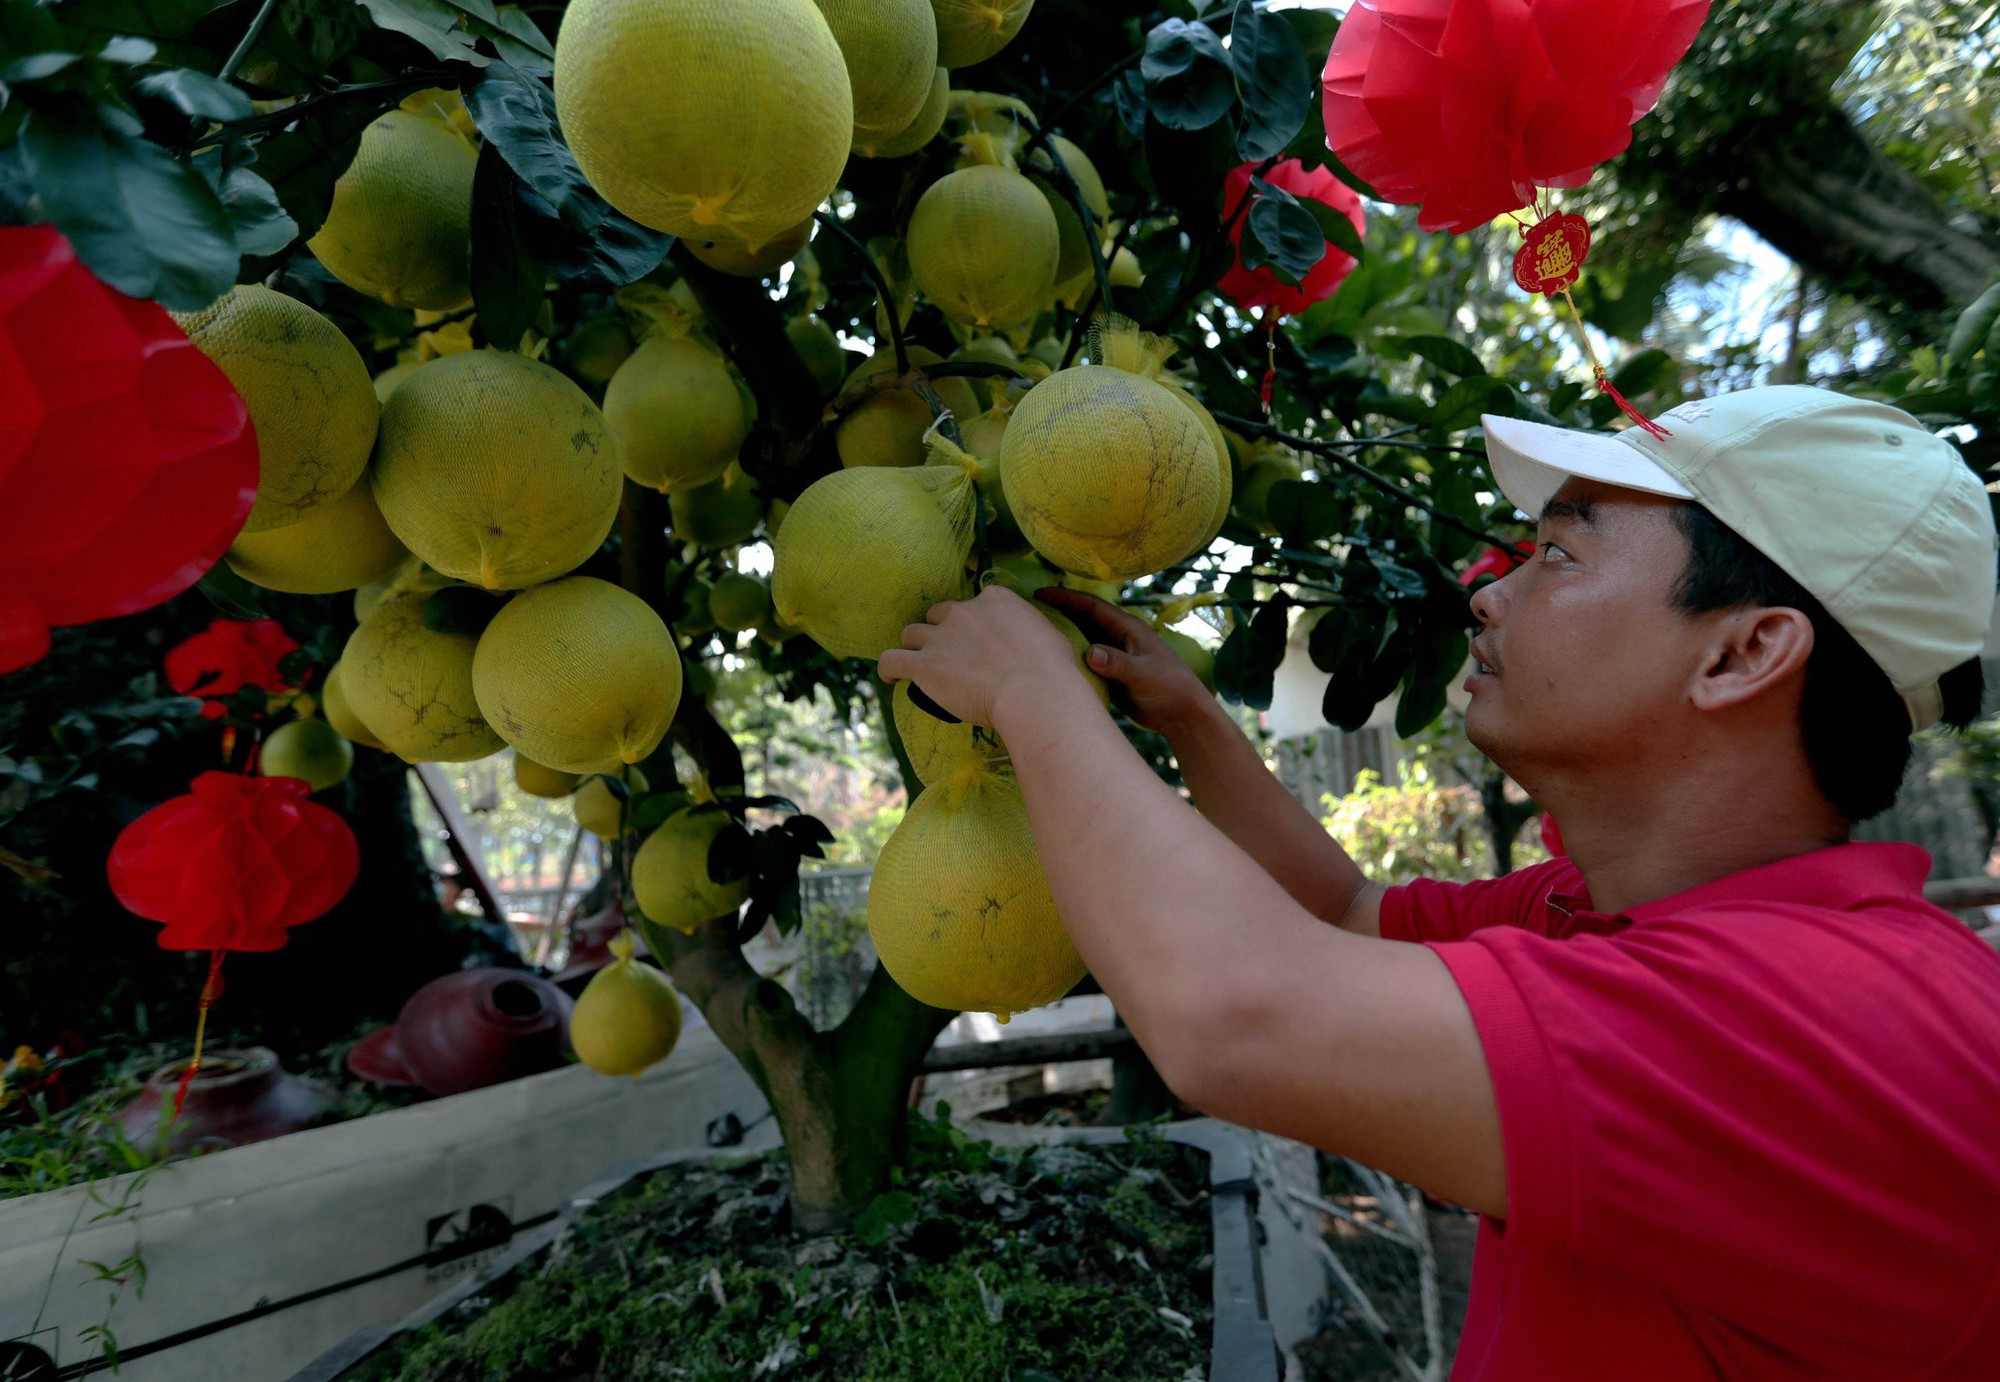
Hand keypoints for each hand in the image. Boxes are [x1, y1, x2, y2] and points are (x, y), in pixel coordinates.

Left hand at [879, 585, 1079, 728]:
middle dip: (942, 633)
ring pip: (911, 633)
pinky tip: (891, 678)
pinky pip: (890, 659)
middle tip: (953, 659)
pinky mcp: (924, 665)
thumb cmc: (1052, 671)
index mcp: (995, 599)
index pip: (974, 604)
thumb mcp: (1048, 635)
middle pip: (938, 615)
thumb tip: (1027, 639)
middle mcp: (964, 611)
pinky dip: (888, 668)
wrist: (1036, 693)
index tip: (979, 643)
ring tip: (921, 668)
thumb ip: (1028, 629)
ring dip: (915, 648)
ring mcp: (941, 637)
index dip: (973, 624)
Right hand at [1033, 587, 1211, 734]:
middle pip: (1081, 620)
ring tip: (1031, 635)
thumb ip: (1117, 663)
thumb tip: (1089, 652)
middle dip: (1056, 613)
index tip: (1039, 594)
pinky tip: (1048, 663)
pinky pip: (1083, 662)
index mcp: (1127, 628)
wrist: (1181, 714)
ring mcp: (1112, 656)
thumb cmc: (1169, 687)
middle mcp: (1117, 637)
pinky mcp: (1109, 675)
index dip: (1065, 598)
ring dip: (1060, 636)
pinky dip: (1067, 659)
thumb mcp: (1143, 673)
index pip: (1090, 606)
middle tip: (1026, 611)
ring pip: (1080, 640)